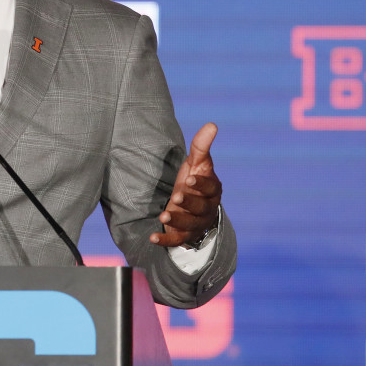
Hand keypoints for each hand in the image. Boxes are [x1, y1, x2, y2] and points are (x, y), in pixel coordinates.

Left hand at [150, 123, 221, 248]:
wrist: (191, 206)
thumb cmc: (194, 180)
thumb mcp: (196, 162)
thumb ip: (201, 146)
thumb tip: (212, 124)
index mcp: (213, 190)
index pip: (210, 188)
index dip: (201, 185)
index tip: (189, 179)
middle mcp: (207, 209)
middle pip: (200, 207)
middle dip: (188, 202)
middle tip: (176, 197)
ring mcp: (197, 224)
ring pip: (190, 225)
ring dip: (177, 221)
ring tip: (164, 216)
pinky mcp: (184, 236)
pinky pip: (177, 240)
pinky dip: (165, 240)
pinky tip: (153, 237)